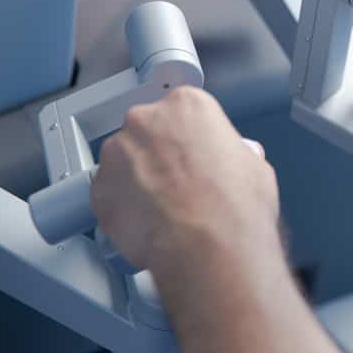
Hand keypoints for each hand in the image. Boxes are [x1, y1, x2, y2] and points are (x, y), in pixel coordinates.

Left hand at [91, 86, 280, 275]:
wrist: (209, 247)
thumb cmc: (233, 206)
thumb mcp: (253, 165)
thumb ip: (232, 153)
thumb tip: (231, 163)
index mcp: (187, 105)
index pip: (184, 110)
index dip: (191, 136)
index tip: (195, 152)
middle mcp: (146, 121)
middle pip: (149, 130)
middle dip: (160, 153)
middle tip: (181, 180)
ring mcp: (117, 154)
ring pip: (124, 162)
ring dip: (139, 179)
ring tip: (165, 207)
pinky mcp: (99, 190)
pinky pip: (109, 194)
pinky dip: (124, 207)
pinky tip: (149, 222)